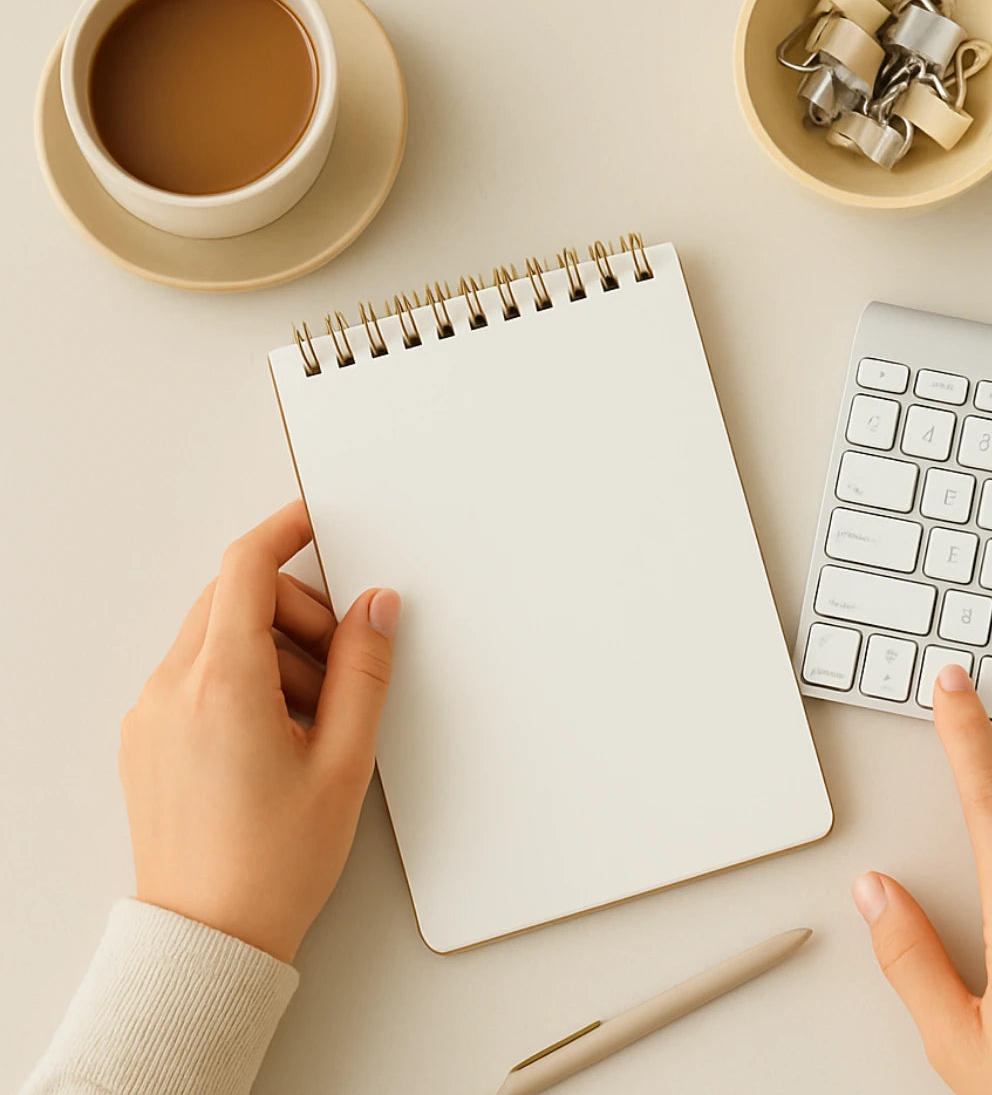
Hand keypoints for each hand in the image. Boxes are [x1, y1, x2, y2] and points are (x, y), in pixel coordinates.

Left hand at [119, 502, 400, 962]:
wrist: (209, 939)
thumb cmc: (272, 865)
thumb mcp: (344, 761)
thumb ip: (364, 670)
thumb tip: (376, 608)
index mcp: (223, 686)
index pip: (246, 569)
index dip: (283, 532)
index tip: (311, 522)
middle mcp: (173, 689)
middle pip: (234, 599)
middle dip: (293, 610)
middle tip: (337, 662)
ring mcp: (151, 714)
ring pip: (214, 635)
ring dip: (269, 648)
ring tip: (308, 719)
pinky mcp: (146, 737)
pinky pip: (194, 673)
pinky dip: (239, 677)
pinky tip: (273, 733)